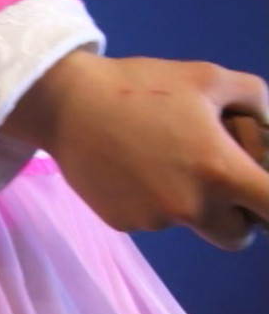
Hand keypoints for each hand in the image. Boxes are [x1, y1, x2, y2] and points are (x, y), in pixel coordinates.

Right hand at [4, 50, 268, 249]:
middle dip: (236, 216)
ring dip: (184, 201)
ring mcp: (153, 218)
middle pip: (237, 236)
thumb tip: (268, 125)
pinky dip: (146, 200)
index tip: (264, 191)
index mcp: (218, 169)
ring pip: (188, 222)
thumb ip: (256, 100)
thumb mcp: (207, 76)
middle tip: (217, 183)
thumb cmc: (140, 84)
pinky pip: (149, 219)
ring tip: (155, 157)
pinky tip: (128, 166)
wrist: (66, 102)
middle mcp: (190, 205)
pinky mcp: (122, 222)